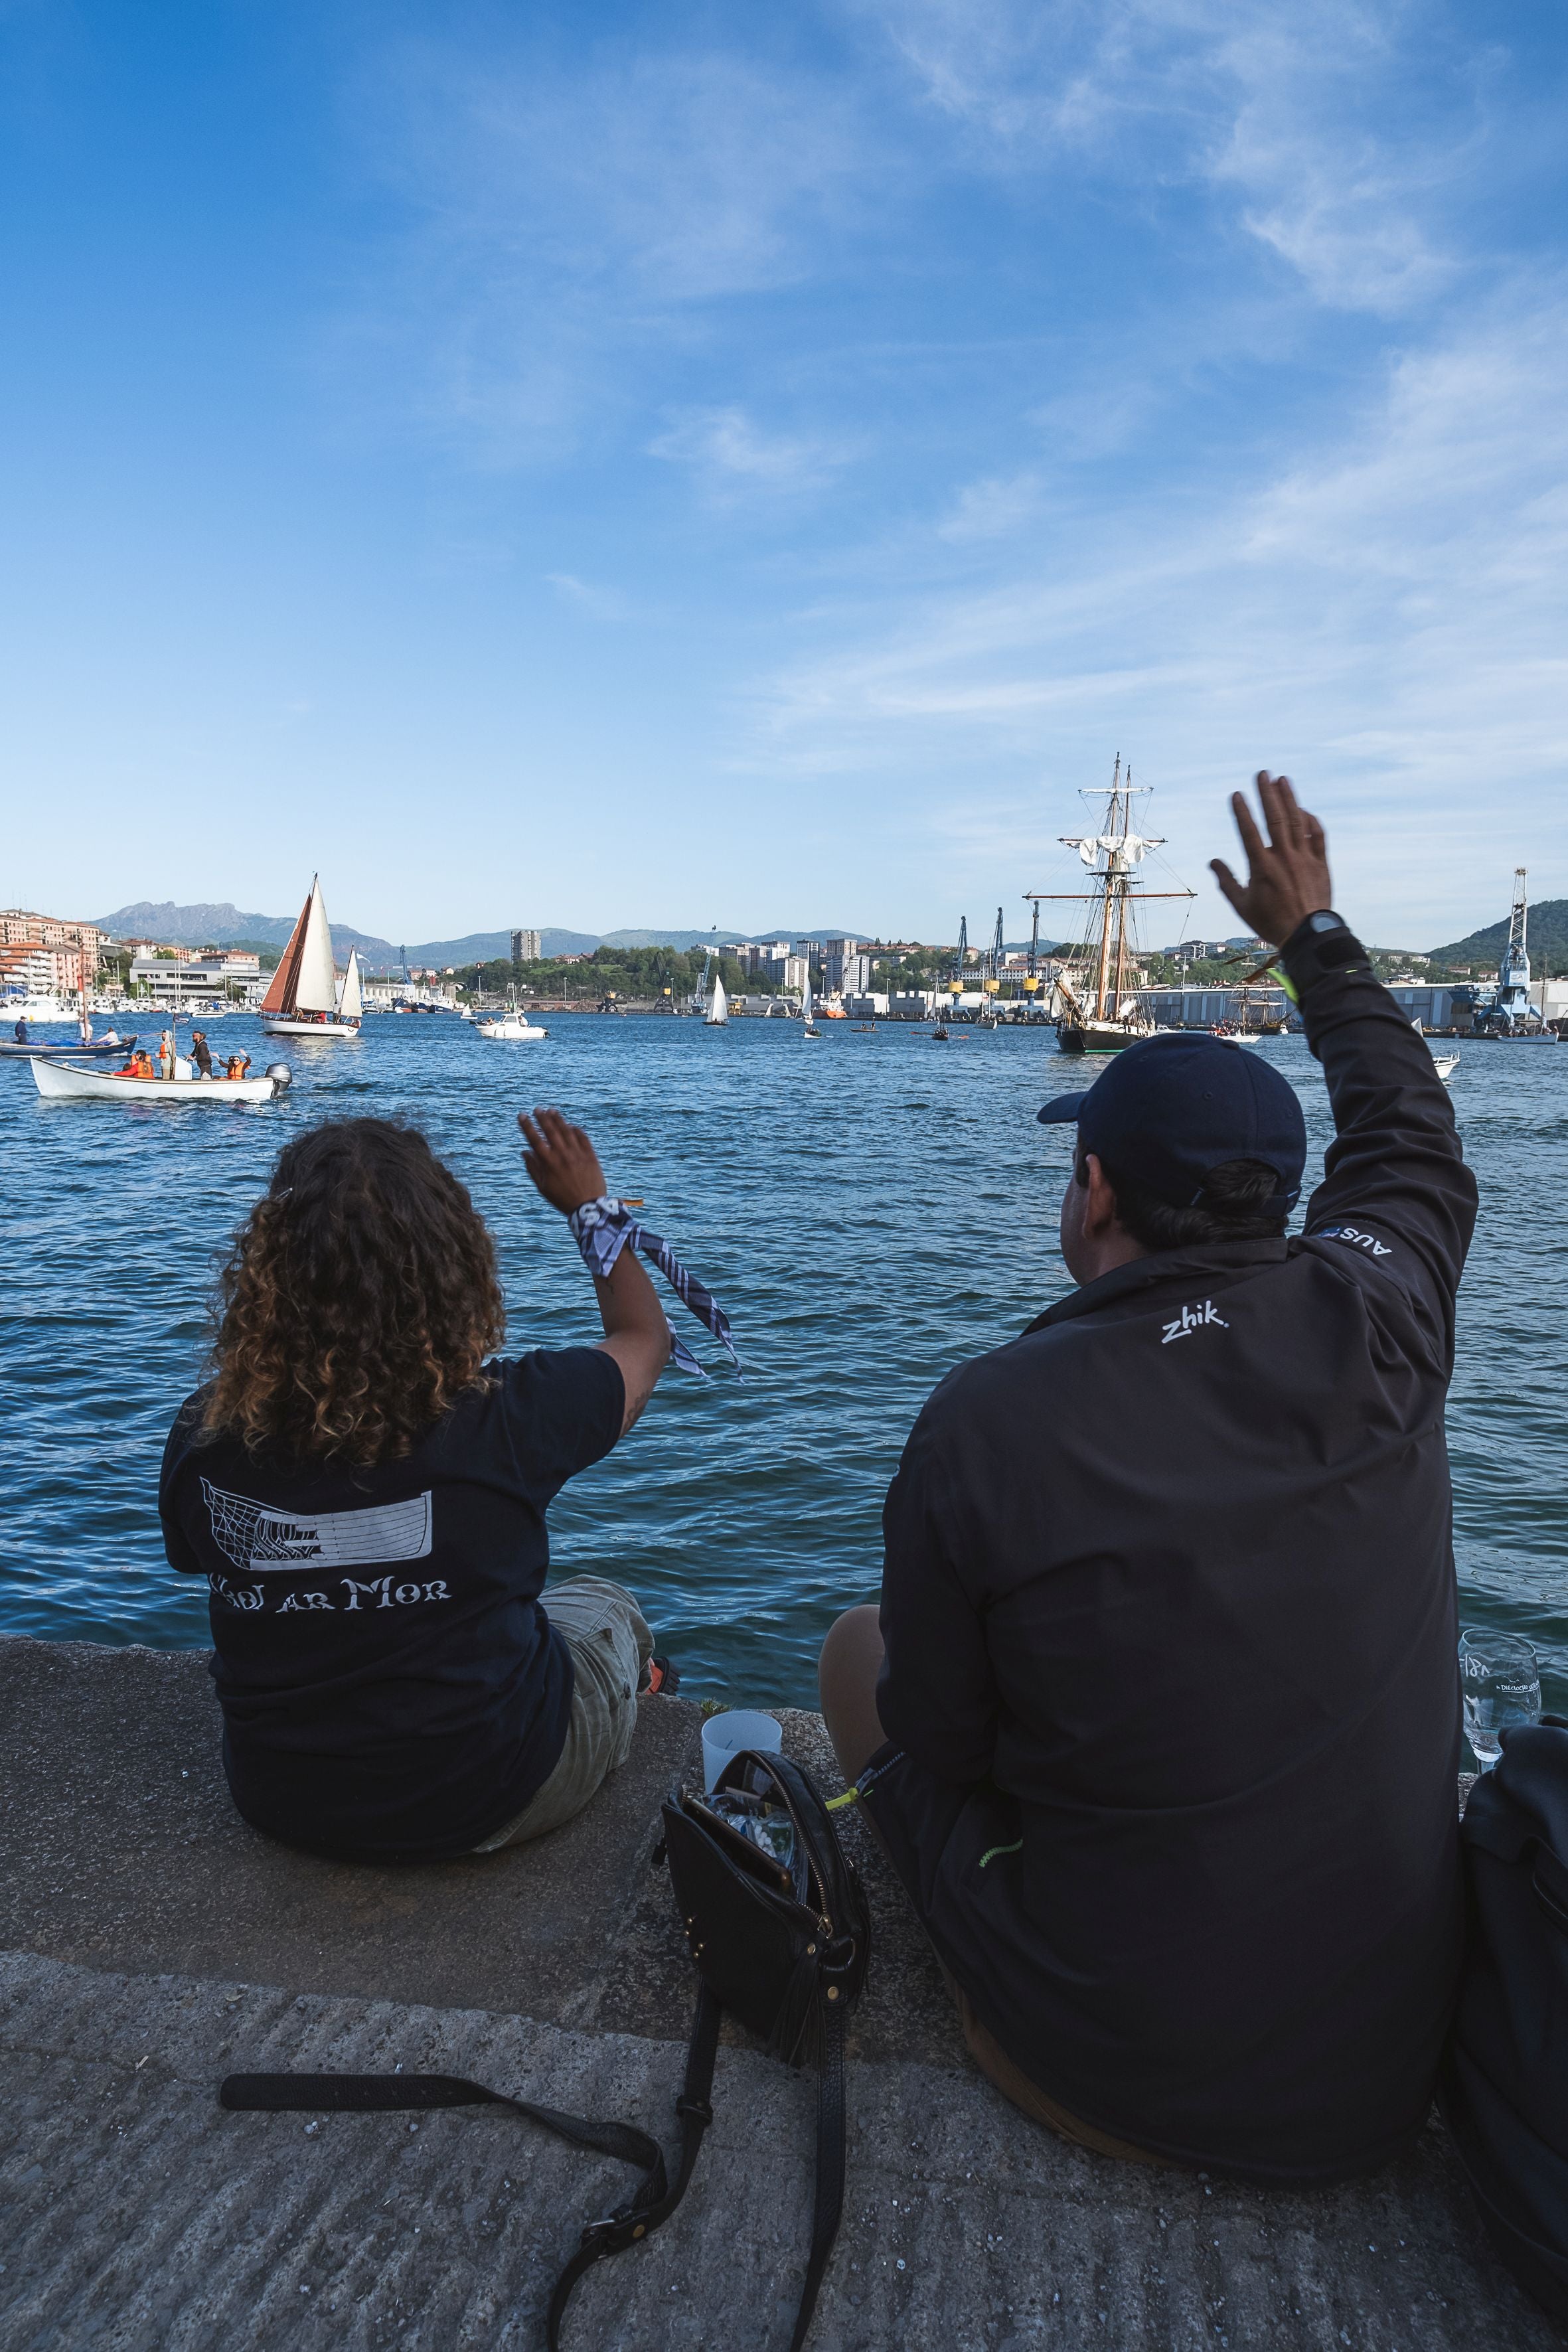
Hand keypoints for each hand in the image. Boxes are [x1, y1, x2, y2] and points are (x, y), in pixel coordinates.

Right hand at [518, 1108, 608, 1214]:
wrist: (588, 1207)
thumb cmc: (562, 1199)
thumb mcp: (543, 1187)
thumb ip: (533, 1168)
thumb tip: (524, 1152)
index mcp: (548, 1163)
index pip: (535, 1139)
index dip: (527, 1126)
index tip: (522, 1115)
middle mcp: (562, 1155)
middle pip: (551, 1130)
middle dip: (542, 1118)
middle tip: (537, 1109)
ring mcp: (577, 1154)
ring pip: (567, 1130)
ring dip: (558, 1119)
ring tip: (552, 1111)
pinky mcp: (590, 1155)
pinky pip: (582, 1137)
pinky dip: (576, 1130)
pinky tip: (571, 1125)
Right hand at [1210, 772, 1333, 947]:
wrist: (1307, 934)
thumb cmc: (1271, 922)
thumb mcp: (1242, 906)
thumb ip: (1226, 881)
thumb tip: (1213, 862)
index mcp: (1262, 867)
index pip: (1249, 832)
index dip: (1242, 812)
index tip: (1237, 794)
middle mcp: (1284, 858)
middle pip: (1275, 818)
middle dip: (1267, 794)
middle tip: (1262, 773)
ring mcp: (1304, 858)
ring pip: (1296, 821)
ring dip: (1289, 799)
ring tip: (1283, 780)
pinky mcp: (1321, 863)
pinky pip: (1317, 835)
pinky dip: (1310, 821)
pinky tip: (1303, 810)